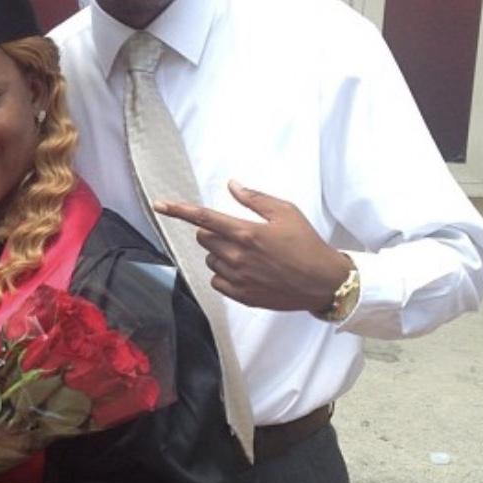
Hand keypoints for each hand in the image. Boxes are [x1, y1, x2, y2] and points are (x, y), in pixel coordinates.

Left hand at [153, 180, 351, 311]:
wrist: (323, 282)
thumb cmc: (307, 244)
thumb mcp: (286, 212)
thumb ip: (255, 199)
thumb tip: (232, 186)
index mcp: (246, 232)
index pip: (203, 218)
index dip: (178, 210)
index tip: (159, 205)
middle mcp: (237, 256)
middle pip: (204, 238)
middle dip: (215, 232)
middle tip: (240, 233)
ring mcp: (237, 278)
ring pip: (210, 260)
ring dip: (220, 254)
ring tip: (249, 254)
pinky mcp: (241, 296)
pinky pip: (216, 281)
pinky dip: (224, 275)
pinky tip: (246, 271)